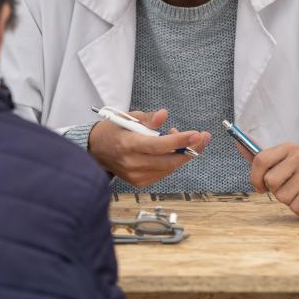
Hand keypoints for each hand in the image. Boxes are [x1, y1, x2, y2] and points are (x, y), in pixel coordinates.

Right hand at [88, 108, 210, 187]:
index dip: (180, 141)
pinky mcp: (139, 183)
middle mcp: (131, 163)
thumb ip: (148, 119)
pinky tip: (171, 151)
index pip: (158, 146)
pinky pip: (163, 172)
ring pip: (169, 168)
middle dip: (190, 149)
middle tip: (203, 137)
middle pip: (168, 161)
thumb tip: (163, 115)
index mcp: (127, 145)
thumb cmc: (113, 131)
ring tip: (182, 140)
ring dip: (181, 155)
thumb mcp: (127, 118)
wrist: (96, 150)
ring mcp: (135, 176)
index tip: (197, 134)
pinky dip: (171, 162)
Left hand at [241, 142, 298, 217]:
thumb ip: (259, 157)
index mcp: (288, 148)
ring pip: (282, 196)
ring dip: (289, 201)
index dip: (255, 178)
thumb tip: (237, 142)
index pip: (260, 160)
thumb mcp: (281, 165)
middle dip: (276, 191)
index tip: (260, 187)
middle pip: (270, 181)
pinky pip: (296, 206)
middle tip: (289, 189)